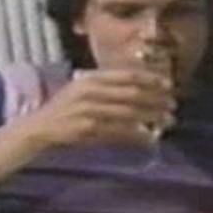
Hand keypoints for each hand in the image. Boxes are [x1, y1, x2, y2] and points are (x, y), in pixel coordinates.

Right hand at [21, 68, 174, 148]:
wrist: (39, 128)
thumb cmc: (65, 108)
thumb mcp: (82, 89)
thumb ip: (106, 86)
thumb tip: (139, 86)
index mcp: (90, 79)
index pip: (126, 75)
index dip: (149, 79)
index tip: (168, 84)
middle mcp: (90, 92)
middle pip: (131, 93)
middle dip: (155, 99)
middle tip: (173, 104)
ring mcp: (88, 111)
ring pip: (129, 113)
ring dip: (151, 117)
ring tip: (169, 120)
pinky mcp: (88, 130)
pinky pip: (119, 132)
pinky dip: (137, 134)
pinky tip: (150, 137)